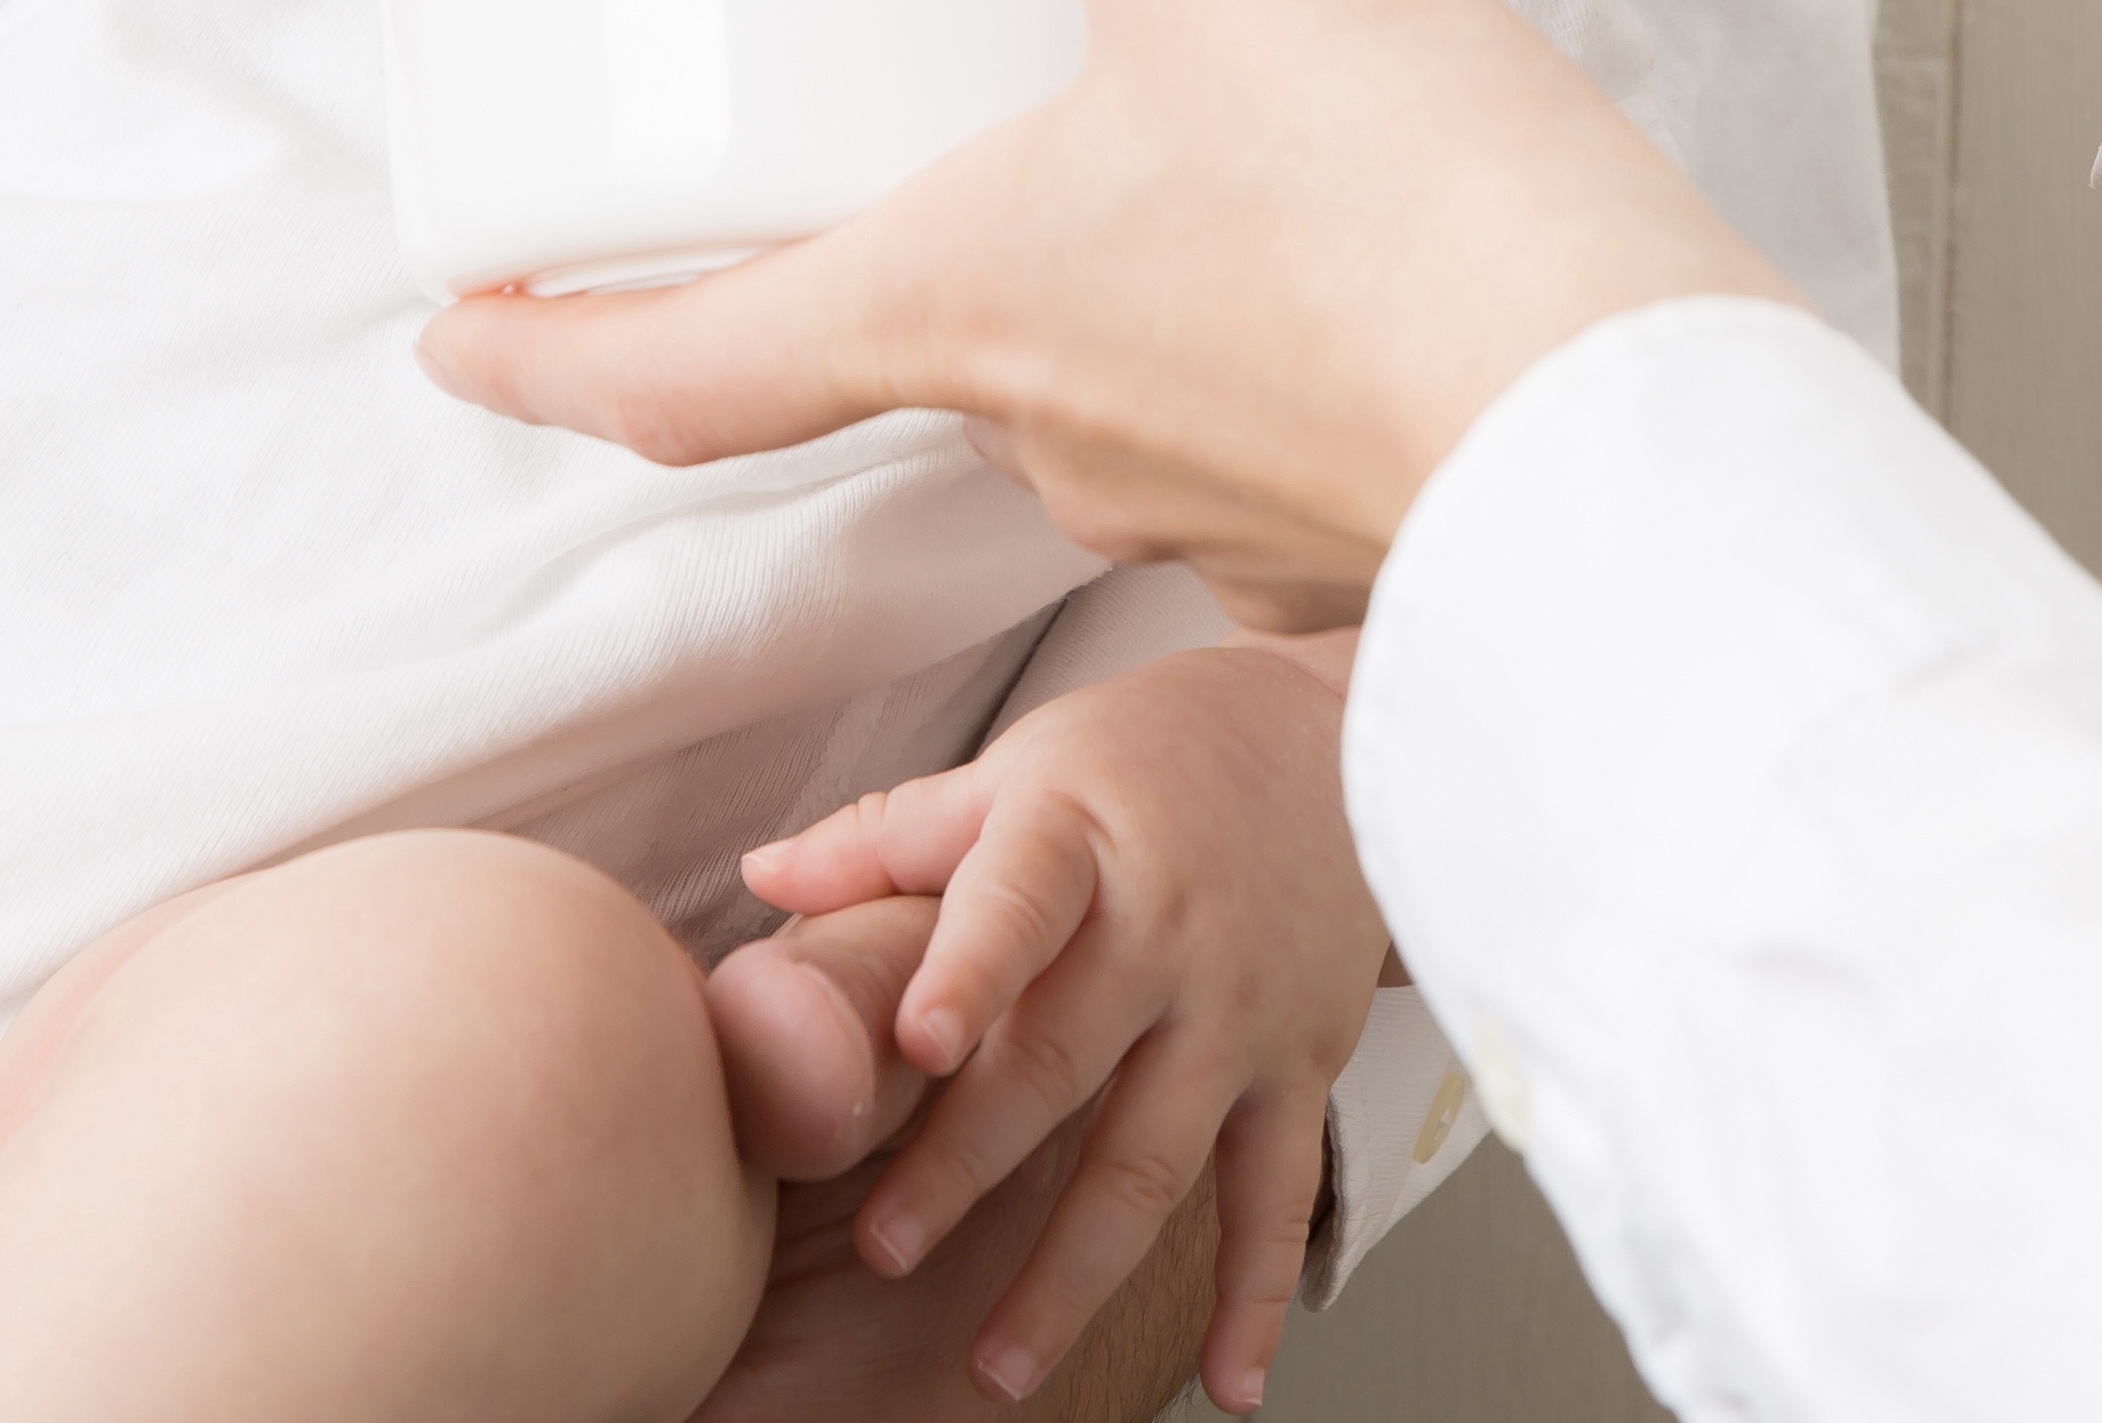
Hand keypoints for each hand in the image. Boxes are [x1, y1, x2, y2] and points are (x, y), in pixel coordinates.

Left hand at [421, 0, 1789, 625]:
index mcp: (958, 308)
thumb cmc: (1406, 224)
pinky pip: (1235, 421)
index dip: (542, 351)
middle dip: (853, 257)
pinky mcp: (1341, 518)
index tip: (453, 333)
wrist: (1643, 452)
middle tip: (859, 142)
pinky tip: (1315, 243)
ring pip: (1071, 382)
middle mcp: (1048, 430)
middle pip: (887, 353)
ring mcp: (1194, 501)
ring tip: (1133, 138)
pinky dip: (1229, 328)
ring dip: (1064, 278)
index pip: (676, 373)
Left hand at [716, 643, 1382, 1412]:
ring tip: (997, 1364)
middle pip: (1061, 1059)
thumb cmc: (1155, 754)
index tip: (916, 1044)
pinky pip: (1279, 1193)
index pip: (1018, 905)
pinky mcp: (1302, 1063)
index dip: (969, 971)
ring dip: (1075, 1270)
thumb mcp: (1027, 764)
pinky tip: (1228, 1388)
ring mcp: (1239, 1007)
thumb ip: (893, 834)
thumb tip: (758, 877)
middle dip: (968, 1162)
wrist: (1343, 743)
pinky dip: (1258, 1296)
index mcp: (1082, 836)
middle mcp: (1167, 928)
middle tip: (883, 1246)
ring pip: (1153, 1156)